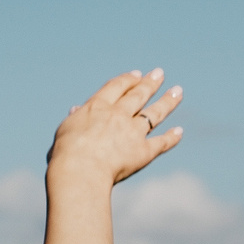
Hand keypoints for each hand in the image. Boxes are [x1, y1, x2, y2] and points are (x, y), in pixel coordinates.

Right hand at [47, 69, 183, 187]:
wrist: (81, 170)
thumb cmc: (66, 153)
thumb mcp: (65, 130)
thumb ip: (75, 118)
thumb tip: (76, 109)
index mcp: (97, 107)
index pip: (116, 87)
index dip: (127, 80)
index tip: (137, 74)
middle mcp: (118, 115)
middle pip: (138, 95)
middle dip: (150, 83)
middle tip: (160, 73)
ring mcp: (133, 132)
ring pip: (154, 113)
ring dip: (167, 101)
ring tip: (178, 91)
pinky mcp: (143, 152)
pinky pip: (161, 143)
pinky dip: (171, 138)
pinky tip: (179, 132)